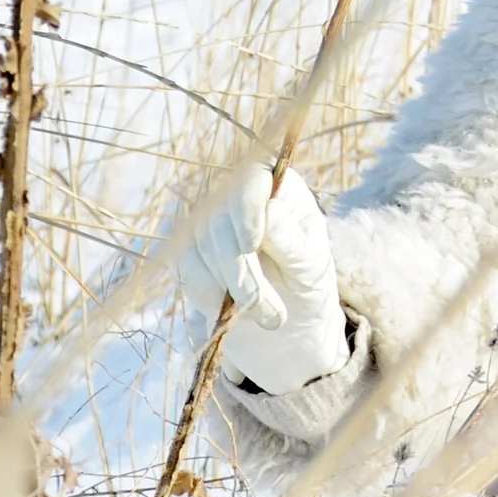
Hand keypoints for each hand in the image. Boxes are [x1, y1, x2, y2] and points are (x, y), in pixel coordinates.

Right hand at [181, 163, 351, 392]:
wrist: (287, 318)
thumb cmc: (307, 281)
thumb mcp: (311, 263)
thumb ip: (292, 239)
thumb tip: (270, 210)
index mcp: (278, 187)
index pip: (252, 179)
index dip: (247, 209)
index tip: (251, 245)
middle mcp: (238, 197)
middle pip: (222, 221)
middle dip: (243, 273)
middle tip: (273, 314)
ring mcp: (209, 222)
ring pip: (201, 247)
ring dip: (231, 289)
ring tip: (268, 318)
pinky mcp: (189, 252)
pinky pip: (186, 268)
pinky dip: (208, 295)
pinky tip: (233, 312)